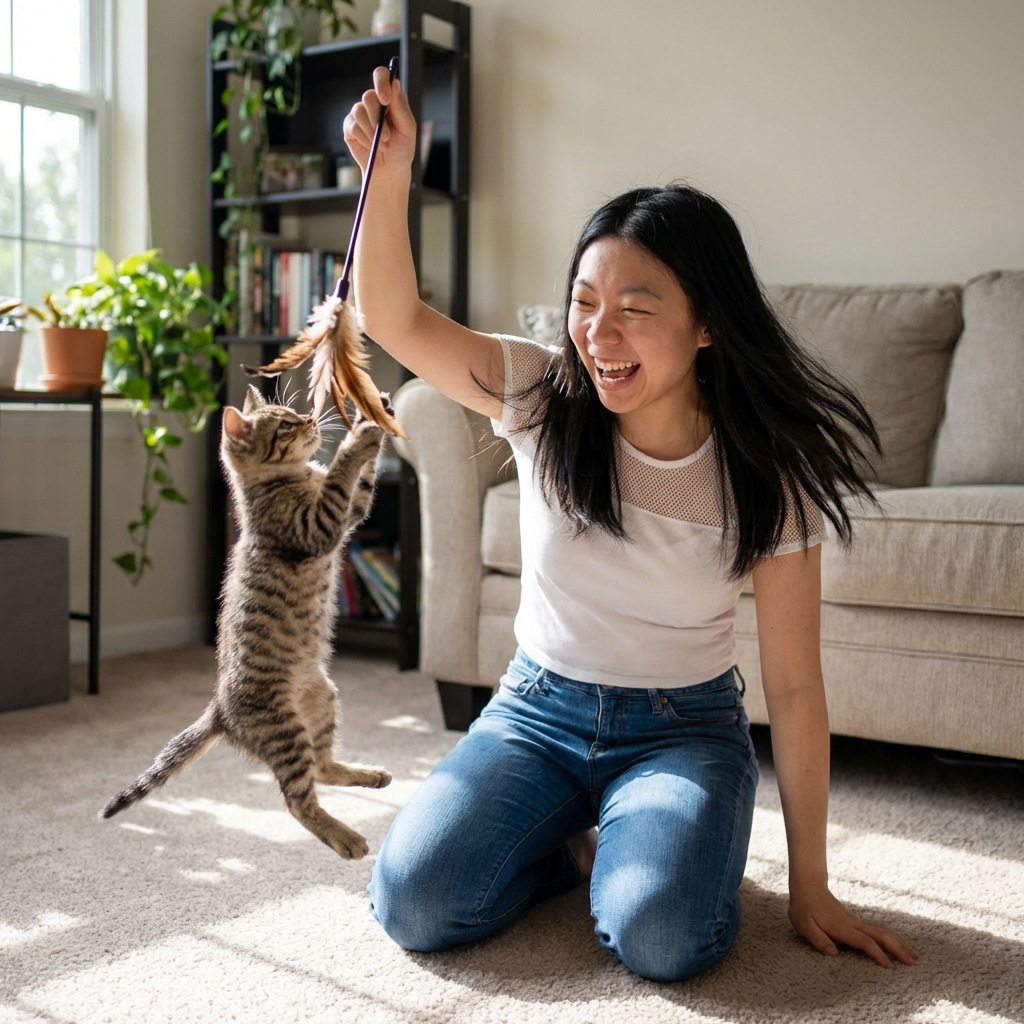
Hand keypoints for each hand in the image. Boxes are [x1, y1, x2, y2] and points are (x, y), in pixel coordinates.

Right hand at [343, 66, 417, 174]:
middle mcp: (374, 102)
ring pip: (359, 111)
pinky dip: (364, 138)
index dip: (381, 83)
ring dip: (371, 132)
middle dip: (377, 119)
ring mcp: (360, 114)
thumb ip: (401, 107)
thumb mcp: (407, 129)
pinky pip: (353, 126)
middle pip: (368, 96)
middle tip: (387, 137)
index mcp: (390, 98)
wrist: (389, 170)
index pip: (382, 76)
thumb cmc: (402, 149)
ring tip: (382, 145)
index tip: (385, 99)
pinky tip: (371, 146)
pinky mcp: (350, 127)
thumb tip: (394, 83)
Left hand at [789, 884, 917, 967]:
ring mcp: (857, 920)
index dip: (877, 953)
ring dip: (899, 942)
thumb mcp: (804, 925)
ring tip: (914, 956)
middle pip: (881, 935)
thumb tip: (833, 953)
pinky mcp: (857, 920)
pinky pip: (879, 928)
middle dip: (898, 948)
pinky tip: (899, 943)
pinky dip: (892, 936)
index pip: (864, 941)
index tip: (890, 966)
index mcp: (842, 927)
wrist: (808, 886)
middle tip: (914, 963)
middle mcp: (853, 923)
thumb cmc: (804, 908)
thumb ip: (818, 939)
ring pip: (883, 930)